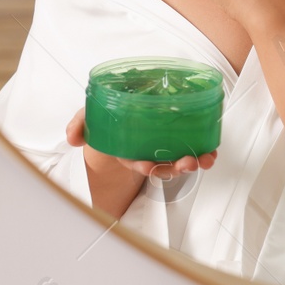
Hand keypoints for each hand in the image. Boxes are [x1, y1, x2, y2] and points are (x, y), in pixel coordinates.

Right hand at [65, 107, 216, 177]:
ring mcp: (165, 149)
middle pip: (165, 166)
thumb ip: (79, 125)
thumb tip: (72, 137)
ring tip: (204, 159)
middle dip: (176, 168)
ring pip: (181, 160)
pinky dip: (204, 151)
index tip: (148, 166)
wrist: (122, 116)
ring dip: (194, 162)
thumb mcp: (89, 119)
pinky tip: (211, 151)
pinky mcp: (178, 139)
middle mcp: (149, 154)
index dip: (145, 167)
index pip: (138, 163)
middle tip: (185, 163)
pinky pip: (193, 148)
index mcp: (129, 152)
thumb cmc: (108, 120)